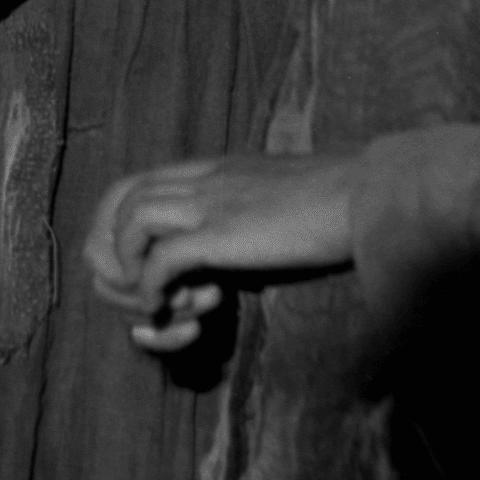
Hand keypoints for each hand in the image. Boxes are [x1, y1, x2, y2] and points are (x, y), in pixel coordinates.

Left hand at [86, 151, 362, 351]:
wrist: (368, 194)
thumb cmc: (334, 204)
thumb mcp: (271, 199)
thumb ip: (240, 212)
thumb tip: (225, 250)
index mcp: (209, 169)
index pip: (130, 184)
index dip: (118, 230)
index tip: (140, 272)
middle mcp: (200, 178)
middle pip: (115, 202)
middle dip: (110, 254)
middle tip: (138, 295)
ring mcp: (209, 202)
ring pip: (127, 225)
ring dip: (133, 274)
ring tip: (162, 305)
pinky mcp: (223, 233)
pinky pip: (160, 261)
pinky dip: (156, 291)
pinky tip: (181, 310)